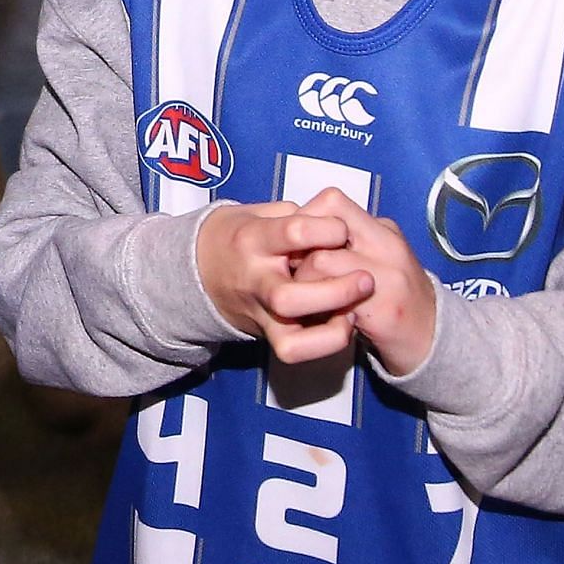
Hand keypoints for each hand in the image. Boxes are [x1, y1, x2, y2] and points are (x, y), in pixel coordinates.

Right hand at [195, 199, 367, 362]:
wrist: (198, 269)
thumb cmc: (240, 234)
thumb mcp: (260, 213)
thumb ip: (296, 214)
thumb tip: (337, 218)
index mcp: (253, 239)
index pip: (293, 233)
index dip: (328, 229)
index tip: (343, 229)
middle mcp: (254, 279)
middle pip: (289, 297)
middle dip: (335, 291)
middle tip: (366, 279)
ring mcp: (260, 312)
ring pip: (292, 336)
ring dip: (333, 326)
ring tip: (357, 310)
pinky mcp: (267, 334)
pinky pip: (295, 351)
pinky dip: (324, 344)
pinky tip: (343, 324)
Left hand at [286, 189, 439, 377]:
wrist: (433, 337)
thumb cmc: (398, 295)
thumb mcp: (381, 255)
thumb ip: (351, 239)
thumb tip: (301, 230)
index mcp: (383, 231)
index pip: (332, 200)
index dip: (307, 218)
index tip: (298, 242)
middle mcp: (387, 247)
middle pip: (323, 230)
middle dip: (298, 250)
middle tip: (292, 269)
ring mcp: (386, 278)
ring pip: (320, 261)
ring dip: (302, 280)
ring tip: (305, 295)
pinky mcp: (382, 311)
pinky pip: (333, 300)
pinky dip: (317, 307)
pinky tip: (320, 315)